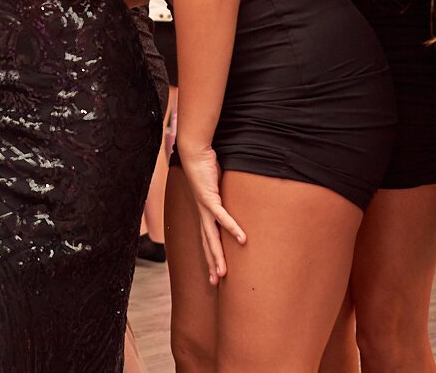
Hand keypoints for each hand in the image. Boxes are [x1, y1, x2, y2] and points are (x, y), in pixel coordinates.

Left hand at [175, 140, 245, 284]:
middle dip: (211, 264)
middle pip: (207, 244)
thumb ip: (225, 196)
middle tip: (216, 282)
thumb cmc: (206, 167)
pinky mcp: (210, 198)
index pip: (206, 240)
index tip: (214, 274)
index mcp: (204, 213)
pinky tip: (242, 239)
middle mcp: (202, 214)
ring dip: (217, 256)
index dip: (210, 257)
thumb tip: (236, 200)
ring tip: (223, 273)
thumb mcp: (218, 186)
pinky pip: (222, 216)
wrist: (194, 153)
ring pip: (211, 237)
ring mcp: (205, 208)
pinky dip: (232, 228)